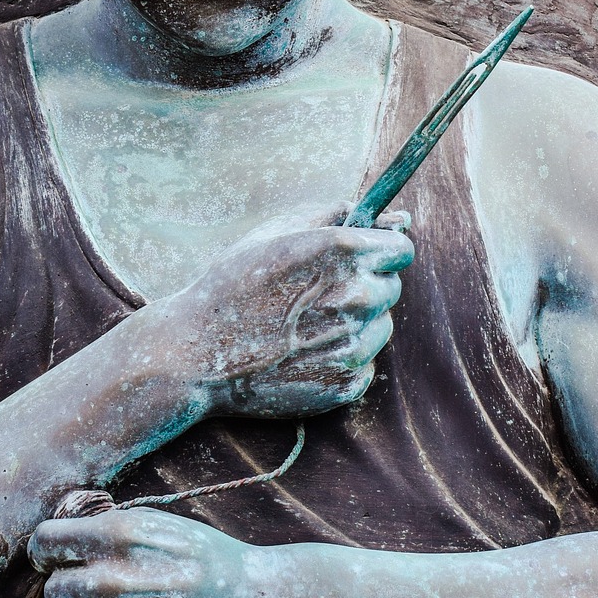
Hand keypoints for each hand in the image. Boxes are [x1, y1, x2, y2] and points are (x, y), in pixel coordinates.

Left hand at [29, 507, 285, 597]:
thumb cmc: (208, 563)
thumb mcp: (160, 525)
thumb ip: (106, 529)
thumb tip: (54, 541)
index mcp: (120, 537)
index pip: (46, 543)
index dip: (49, 553)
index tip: (58, 561)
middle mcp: (114, 584)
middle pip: (54, 593)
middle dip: (72, 592)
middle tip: (108, 595)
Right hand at [165, 208, 413, 419]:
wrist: (196, 354)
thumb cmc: (232, 284)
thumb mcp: (276, 232)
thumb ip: (336, 214)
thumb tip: (394, 217)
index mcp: (342, 250)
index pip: (402, 248)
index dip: (382, 251)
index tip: (363, 259)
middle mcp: (356, 294)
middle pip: (392, 287)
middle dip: (366, 285)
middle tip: (318, 294)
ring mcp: (354, 342)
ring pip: (381, 326)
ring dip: (357, 323)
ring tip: (307, 325)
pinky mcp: (347, 383)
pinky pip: (365, 363)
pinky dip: (343, 358)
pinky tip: (304, 353)